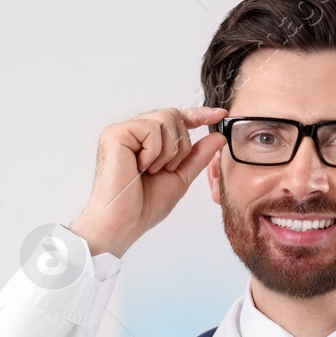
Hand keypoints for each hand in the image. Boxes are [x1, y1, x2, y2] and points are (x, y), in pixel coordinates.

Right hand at [68, 105, 227, 257]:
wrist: (124, 222)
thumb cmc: (144, 205)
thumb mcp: (180, 177)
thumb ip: (197, 156)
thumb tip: (218, 136)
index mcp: (146, 141)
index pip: (176, 119)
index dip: (198, 115)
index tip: (220, 114)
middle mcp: (133, 132)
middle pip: (173, 116)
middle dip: (181, 145)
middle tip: (168, 169)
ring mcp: (123, 131)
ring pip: (165, 120)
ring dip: (168, 151)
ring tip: (152, 171)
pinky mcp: (115, 133)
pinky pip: (151, 129)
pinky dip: (154, 152)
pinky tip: (141, 168)